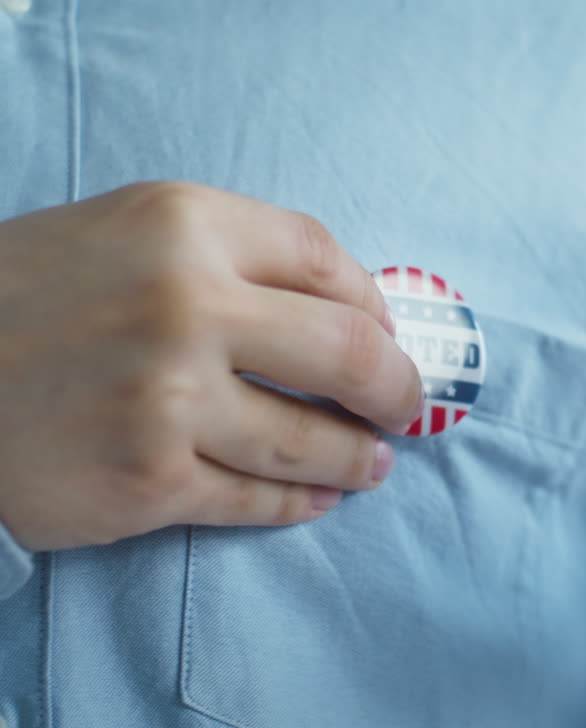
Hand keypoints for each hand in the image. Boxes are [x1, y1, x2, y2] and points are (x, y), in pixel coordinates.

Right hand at [0, 181, 422, 550]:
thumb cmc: (15, 302)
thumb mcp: (112, 234)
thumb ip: (217, 257)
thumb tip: (331, 307)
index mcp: (182, 225)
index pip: (324, 261)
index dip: (371, 303)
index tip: (383, 331)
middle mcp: (188, 305)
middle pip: (346, 352)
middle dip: (395, 387)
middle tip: (404, 407)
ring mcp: (171, 400)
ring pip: (308, 440)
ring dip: (355, 456)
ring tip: (372, 463)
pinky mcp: (151, 482)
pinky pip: (254, 498)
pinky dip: (297, 502)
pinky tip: (316, 499)